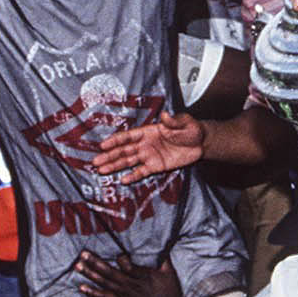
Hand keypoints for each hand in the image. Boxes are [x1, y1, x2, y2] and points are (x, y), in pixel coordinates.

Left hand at [71, 249, 182, 296]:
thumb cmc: (169, 295)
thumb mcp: (170, 275)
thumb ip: (164, 260)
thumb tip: (162, 243)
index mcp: (142, 275)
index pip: (125, 264)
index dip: (119, 258)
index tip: (116, 253)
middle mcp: (130, 284)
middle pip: (109, 272)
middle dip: (95, 262)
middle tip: (82, 254)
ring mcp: (123, 294)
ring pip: (104, 282)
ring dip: (89, 274)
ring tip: (78, 266)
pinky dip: (92, 293)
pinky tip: (82, 288)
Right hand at [89, 112, 205, 181]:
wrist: (202, 143)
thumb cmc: (191, 129)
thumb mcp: (185, 123)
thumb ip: (174, 121)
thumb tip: (165, 116)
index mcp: (149, 131)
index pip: (128, 136)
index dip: (115, 140)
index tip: (103, 145)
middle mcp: (145, 144)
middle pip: (124, 150)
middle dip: (110, 156)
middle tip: (96, 162)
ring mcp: (150, 155)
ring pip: (129, 161)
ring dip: (115, 166)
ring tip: (102, 171)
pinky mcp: (157, 166)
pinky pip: (142, 172)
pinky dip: (133, 176)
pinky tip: (123, 180)